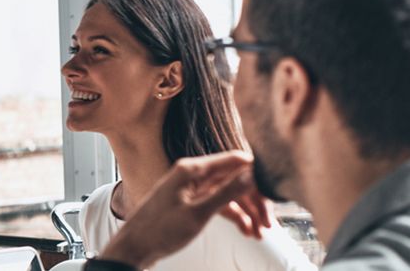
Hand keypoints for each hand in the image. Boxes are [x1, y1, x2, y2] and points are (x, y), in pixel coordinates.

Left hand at [99, 151, 268, 267]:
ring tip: (260, 233)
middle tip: (269, 223)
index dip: (256, 174)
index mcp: (191, 169)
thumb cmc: (159, 230)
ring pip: (228, 193)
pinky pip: (218, 203)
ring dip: (246, 212)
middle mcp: (191, 174)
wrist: (134, 248)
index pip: (234, 161)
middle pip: (234, 179)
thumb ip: (226, 193)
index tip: (275, 190)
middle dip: (254, 200)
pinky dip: (233, 216)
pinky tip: (246, 231)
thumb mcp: (198, 213)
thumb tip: (252, 174)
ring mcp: (191, 188)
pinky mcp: (190, 202)